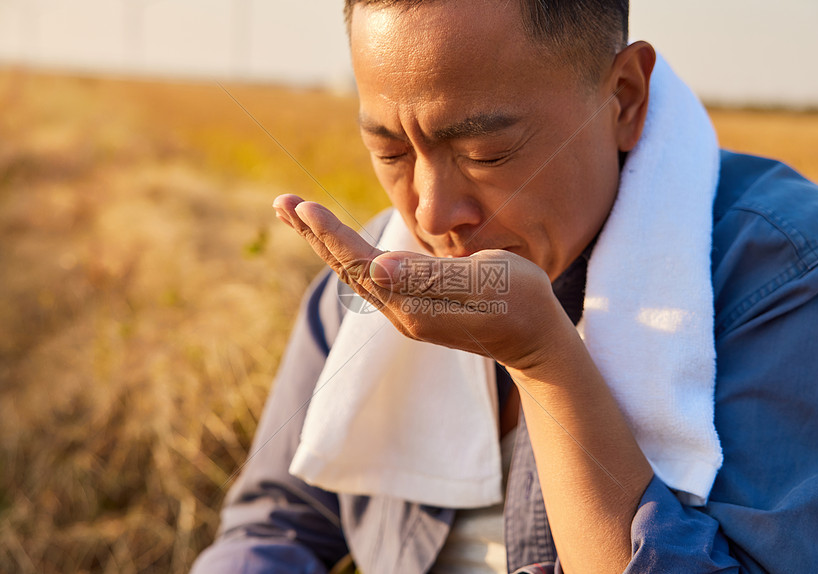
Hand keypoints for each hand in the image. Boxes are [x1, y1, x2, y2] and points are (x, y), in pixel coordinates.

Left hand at [273, 194, 570, 369]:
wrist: (536, 340)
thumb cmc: (521, 302)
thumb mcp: (486, 282)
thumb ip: (433, 276)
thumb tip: (378, 268)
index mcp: (414, 305)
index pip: (361, 264)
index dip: (331, 234)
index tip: (303, 206)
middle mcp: (401, 313)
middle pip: (347, 269)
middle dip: (313, 234)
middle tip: (282, 201)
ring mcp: (405, 313)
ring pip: (354, 274)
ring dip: (323, 244)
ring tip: (297, 216)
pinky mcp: (413, 308)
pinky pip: (370, 278)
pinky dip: (346, 254)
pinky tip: (336, 243)